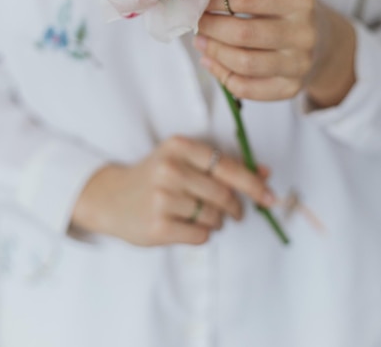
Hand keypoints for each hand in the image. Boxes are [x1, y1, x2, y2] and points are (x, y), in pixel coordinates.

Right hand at [71, 135, 274, 245]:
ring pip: (214, 217)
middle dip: (236, 207)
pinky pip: (200, 235)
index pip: (227, 166)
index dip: (253, 183)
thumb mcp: (184, 160)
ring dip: (218, 221)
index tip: (270, 196)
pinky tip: (186, 224)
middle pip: (224, 194)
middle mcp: (169, 169)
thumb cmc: (156, 176)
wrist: (111, 197)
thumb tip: (265, 173)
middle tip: (236, 212)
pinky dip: (202, 233)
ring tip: (201, 215)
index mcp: (178, 146)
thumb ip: (223, 165)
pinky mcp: (157, 226)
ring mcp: (162, 198)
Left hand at [195, 0, 355, 107]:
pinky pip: (248, 89)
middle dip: (212, 27)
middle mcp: (304, 33)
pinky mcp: (291, 88)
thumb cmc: (288, 9)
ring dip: (214, 52)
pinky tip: (211, 62)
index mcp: (300, 0)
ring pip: (244, 63)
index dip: (217, 0)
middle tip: (197, 21)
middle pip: (244, 34)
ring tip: (200, 41)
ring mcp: (299, 64)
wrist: (325, 42)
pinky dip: (223, 76)